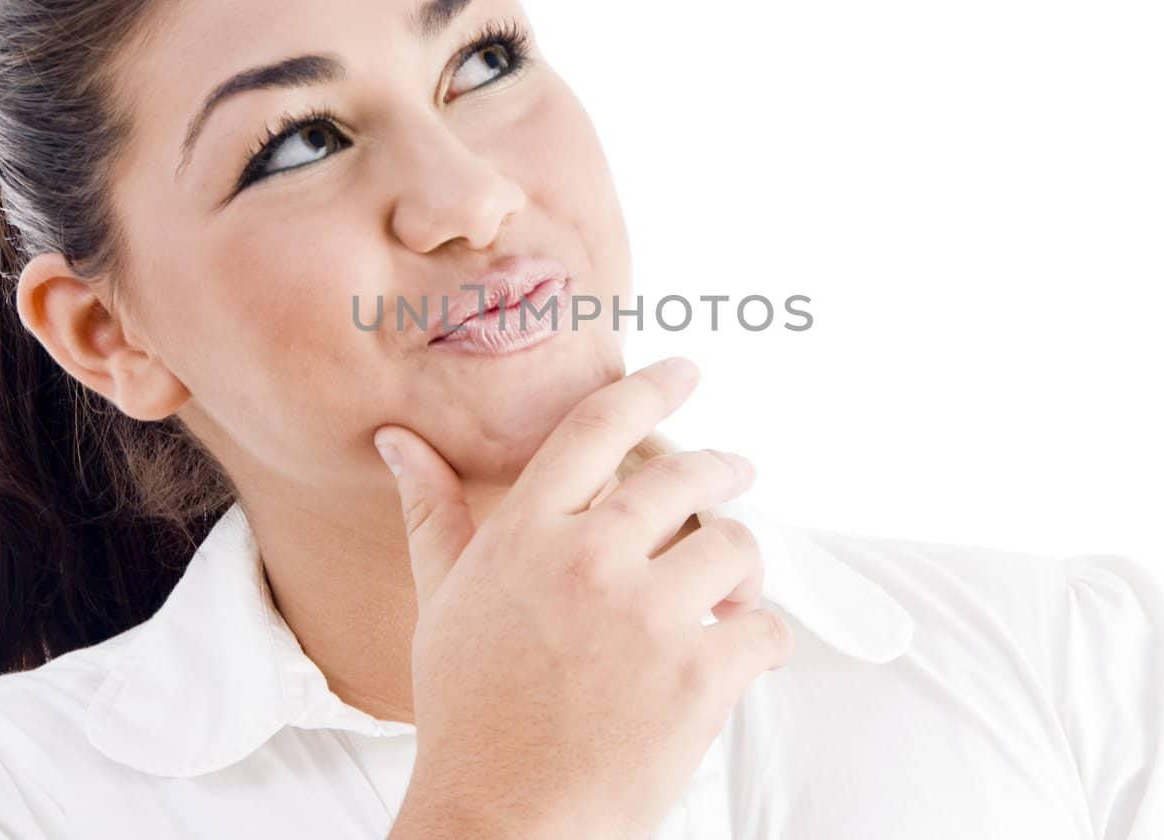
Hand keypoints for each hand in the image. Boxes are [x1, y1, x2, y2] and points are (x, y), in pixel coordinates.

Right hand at [379, 357, 792, 838]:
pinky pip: (764, 628)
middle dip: (723, 469)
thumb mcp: (441, 604)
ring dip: (742, 566)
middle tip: (737, 471)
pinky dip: (763, 638)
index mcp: (526, 534)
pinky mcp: (696, 676)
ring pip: (734, 548)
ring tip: (732, 588)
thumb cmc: (469, 714)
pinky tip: (745, 650)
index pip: (597, 428)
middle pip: (684, 479)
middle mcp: (587, 560)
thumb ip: (432, 514)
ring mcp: (646, 616)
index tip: (684, 370)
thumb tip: (399, 440)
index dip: (650, 389)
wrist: (502, 822)